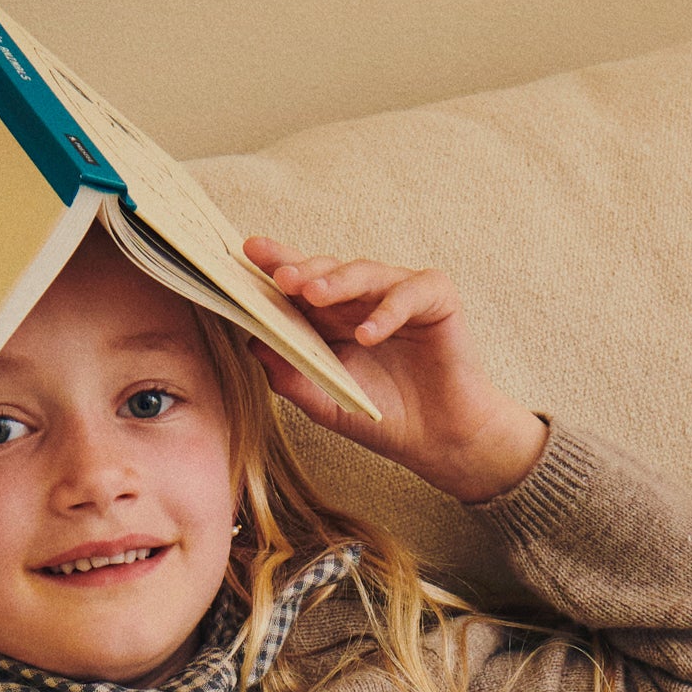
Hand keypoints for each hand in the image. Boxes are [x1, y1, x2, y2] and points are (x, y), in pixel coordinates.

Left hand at [240, 241, 547, 505]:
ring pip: (364, 273)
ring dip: (337, 283)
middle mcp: (364, 297)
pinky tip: (367, 335)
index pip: (301, 283)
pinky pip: (407, 294)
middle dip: (302, 271)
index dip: (277, 263)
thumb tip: (252, 344)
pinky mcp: (436, 298)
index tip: (248, 251)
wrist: (443, 440)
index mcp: (333, 316)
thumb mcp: (328, 402)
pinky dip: (386, 312)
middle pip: (328, 269)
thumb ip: (292, 377)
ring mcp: (400, 293)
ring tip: (313, 297)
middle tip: (279, 277)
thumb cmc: (387, 418)